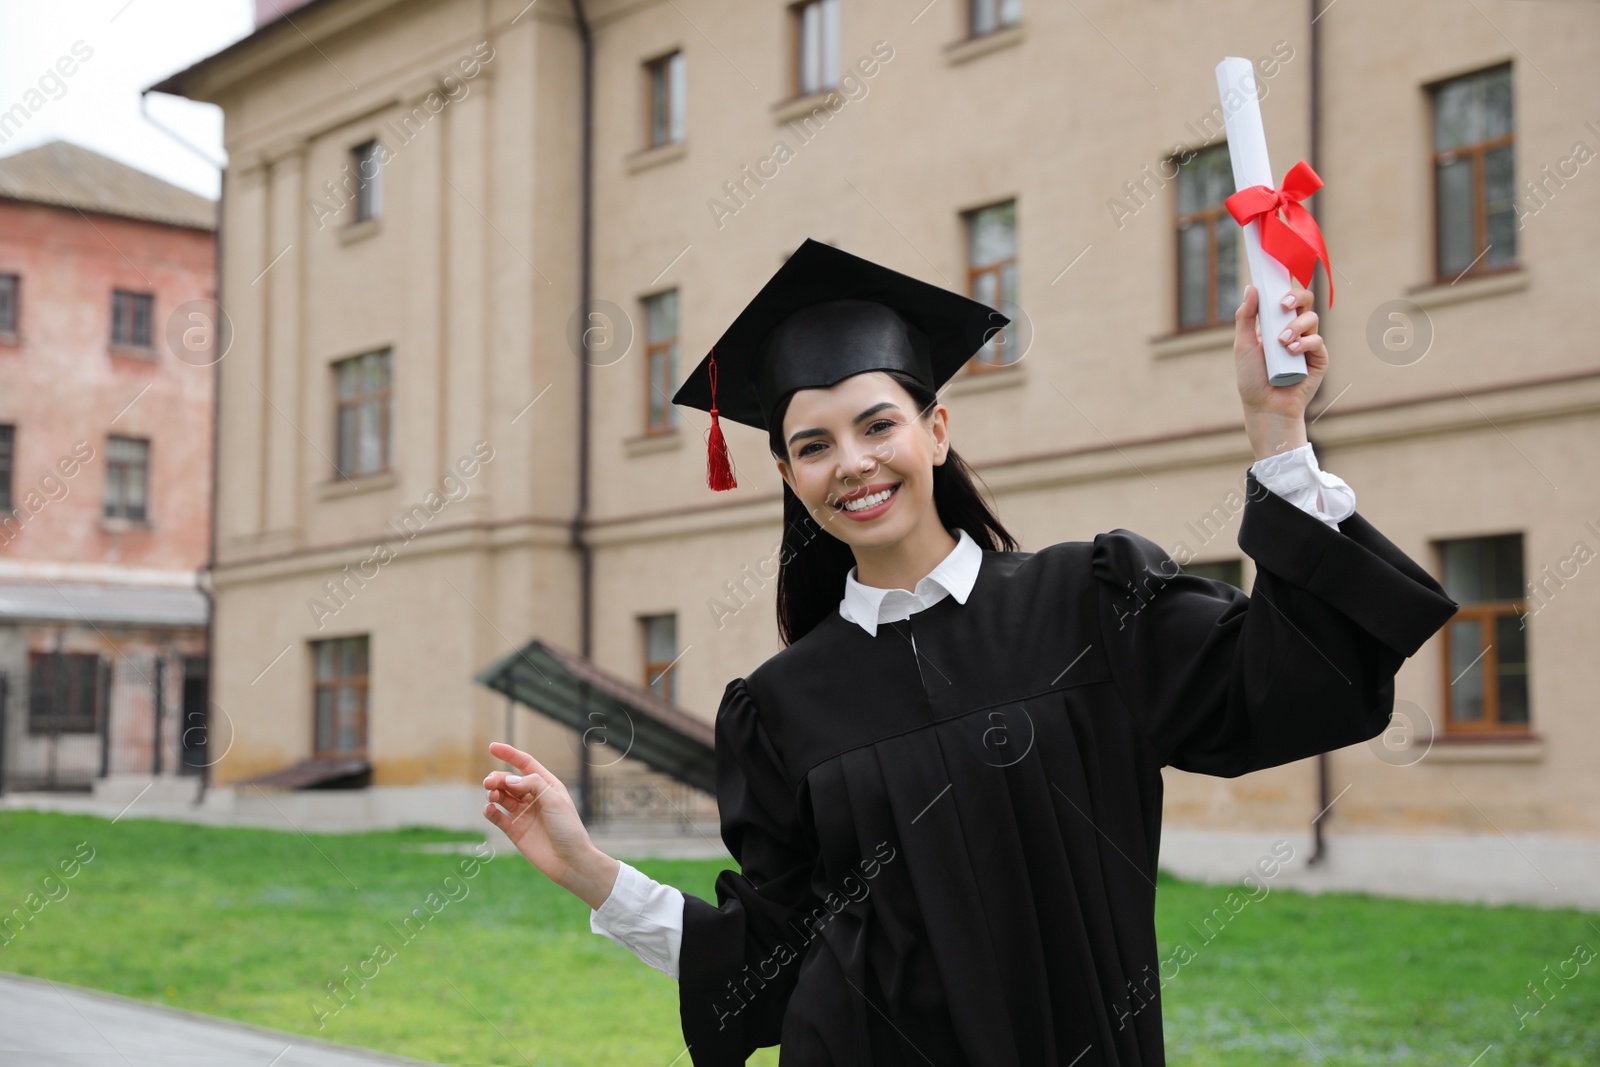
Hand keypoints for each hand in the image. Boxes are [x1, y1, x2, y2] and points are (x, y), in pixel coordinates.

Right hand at [482, 741, 618, 909]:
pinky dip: (490, 811)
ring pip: (501, 796)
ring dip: (494, 793)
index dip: (509, 754)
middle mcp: (533, 797)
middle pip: (509, 780)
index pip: (525, 764)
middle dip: (498, 778)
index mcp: (547, 785)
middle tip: (490, 783)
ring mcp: (523, 814)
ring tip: (492, 795)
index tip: (492, 746)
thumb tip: (509, 778)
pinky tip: (489, 809)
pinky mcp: (514, 831)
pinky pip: (497, 817)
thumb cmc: (568, 828)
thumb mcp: (554, 800)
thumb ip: (532, 784)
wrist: (570, 861)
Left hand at [1233, 283, 1326, 460]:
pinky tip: (1292, 351)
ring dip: (1296, 326)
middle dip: (1295, 297)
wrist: (1265, 407)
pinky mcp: (1318, 358)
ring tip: (1282, 342)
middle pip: (1304, 300)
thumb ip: (1246, 316)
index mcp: (1275, 323)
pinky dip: (1304, 343)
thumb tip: (1252, 287)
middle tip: (1283, 305)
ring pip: (1311, 318)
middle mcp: (1293, 329)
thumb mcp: (1244, 345)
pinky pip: (1316, 340)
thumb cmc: (1252, 378)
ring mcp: (1307, 342)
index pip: (1283, 297)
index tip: (1278, 272)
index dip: (1283, 284)